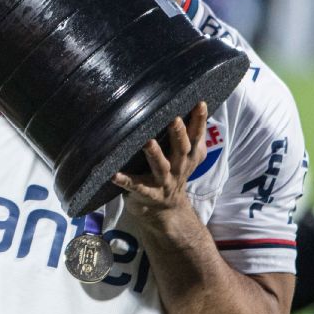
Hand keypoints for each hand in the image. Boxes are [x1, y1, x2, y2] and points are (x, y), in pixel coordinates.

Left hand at [113, 101, 209, 220]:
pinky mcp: (147, 193)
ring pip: (161, 167)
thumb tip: (196, 105)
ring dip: (155, 155)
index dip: (199, 121)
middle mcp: (178, 167)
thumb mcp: (188, 156)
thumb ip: (191, 135)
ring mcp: (163, 181)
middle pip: (181, 150)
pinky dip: (125, 181)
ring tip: (148, 142)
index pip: (196, 136)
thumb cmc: (174, 173)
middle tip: (175, 119)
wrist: (166, 210)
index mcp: (188, 156)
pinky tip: (114, 175)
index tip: (199, 104)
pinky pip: (136, 186)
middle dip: (179, 135)